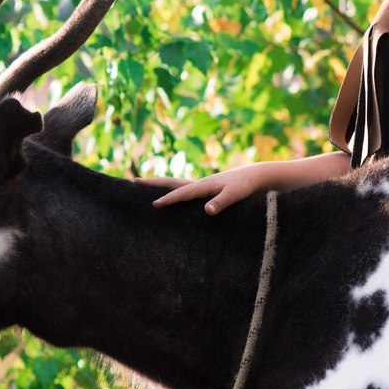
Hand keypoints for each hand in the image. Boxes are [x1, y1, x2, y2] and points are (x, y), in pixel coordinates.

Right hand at [136, 165, 265, 214]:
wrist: (255, 176)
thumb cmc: (245, 186)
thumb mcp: (235, 195)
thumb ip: (221, 202)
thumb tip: (206, 211)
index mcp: (204, 185)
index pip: (182, 193)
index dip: (168, 200)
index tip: (153, 205)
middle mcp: (199, 183)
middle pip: (171, 182)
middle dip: (153, 183)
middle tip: (134, 181)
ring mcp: (201, 186)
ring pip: (176, 185)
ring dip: (161, 186)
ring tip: (145, 186)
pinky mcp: (206, 190)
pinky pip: (184, 191)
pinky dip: (173, 192)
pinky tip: (170, 198)